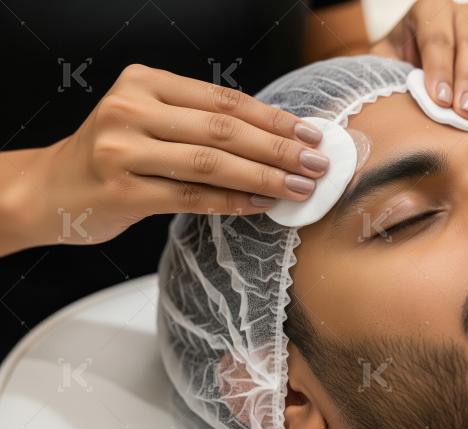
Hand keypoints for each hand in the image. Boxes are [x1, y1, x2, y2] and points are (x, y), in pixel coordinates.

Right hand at [19, 64, 330, 246]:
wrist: (49, 189)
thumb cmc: (112, 154)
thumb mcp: (148, 120)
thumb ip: (199, 122)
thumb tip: (275, 140)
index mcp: (144, 82)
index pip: (224, 100)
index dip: (274, 117)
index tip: (311, 133)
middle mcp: (131, 110)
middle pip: (224, 130)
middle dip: (280, 148)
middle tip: (318, 163)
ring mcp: (123, 151)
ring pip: (212, 163)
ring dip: (265, 177)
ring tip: (301, 187)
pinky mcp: (122, 191)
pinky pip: (192, 197)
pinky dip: (234, 202)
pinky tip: (263, 205)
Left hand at [371, 0, 467, 121]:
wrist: (413, 76)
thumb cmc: (397, 69)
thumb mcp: (384, 65)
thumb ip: (387, 72)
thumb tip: (395, 92)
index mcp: (430, 10)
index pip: (439, 36)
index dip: (440, 68)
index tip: (440, 100)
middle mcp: (464, 15)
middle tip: (463, 113)